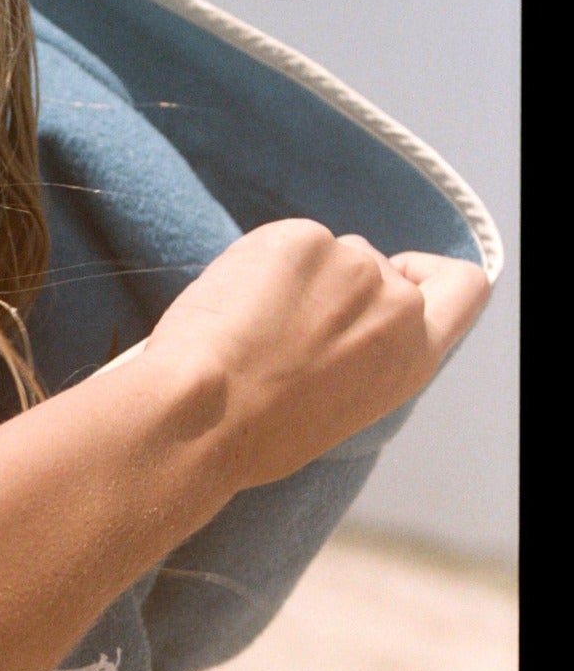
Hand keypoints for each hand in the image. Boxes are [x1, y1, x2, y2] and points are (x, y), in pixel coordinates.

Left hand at [147, 221, 489, 491]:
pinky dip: (257, 264)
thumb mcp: (344, 406)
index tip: (399, 277)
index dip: (427, 273)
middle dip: (332, 285)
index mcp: (414, 355)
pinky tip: (234, 305)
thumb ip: (364, 354)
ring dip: (292, 276)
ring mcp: (352, 264)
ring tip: (250, 326)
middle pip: (373, 265)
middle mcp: (397, 305)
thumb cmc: (260, 432)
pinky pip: (282, 241)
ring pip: (323, 252)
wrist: (207, 414)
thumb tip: (336, 323)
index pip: (464, 287)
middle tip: (282, 327)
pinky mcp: (302, 238)